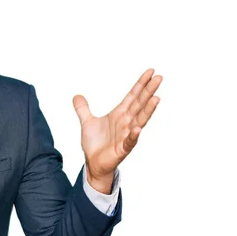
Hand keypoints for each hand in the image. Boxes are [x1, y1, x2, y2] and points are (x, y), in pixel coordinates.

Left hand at [73, 69, 161, 193]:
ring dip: (148, 110)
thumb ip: (83, 108)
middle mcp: (126, 123)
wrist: (93, 163)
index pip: (133, 96)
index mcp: (119, 114)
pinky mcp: (122, 149)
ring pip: (139, 120)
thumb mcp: (86, 122)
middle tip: (159, 78)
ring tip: (156, 98)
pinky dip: (133, 136)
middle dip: (149, 91)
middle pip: (139, 104)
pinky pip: (129, 142)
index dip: (141, 84)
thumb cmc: (95, 144)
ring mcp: (126, 135)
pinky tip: (138, 129)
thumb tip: (77, 96)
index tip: (151, 72)